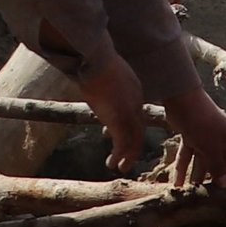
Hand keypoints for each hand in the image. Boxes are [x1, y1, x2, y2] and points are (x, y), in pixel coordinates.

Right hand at [69, 53, 152, 173]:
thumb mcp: (103, 67)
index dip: (129, 126)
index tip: (116, 133)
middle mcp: (136, 103)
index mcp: (135, 89)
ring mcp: (130, 113)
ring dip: (127, 155)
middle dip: (133, 144)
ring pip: (134, 139)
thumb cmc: (95, 59)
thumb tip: (87, 72)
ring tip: (121, 166)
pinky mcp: (120, 121)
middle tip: (127, 157)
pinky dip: (120, 155)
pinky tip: (113, 163)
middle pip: (138, 128)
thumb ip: (102, 75)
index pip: (135, 112)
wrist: (96, 61)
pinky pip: (123, 143)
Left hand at [161, 83, 225, 191]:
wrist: (182, 99)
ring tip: (192, 196)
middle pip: (221, 165)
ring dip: (197, 178)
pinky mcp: (191, 137)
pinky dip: (183, 168)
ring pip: (202, 163)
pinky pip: (188, 156)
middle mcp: (222, 140)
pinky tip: (177, 185)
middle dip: (215, 182)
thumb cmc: (202, 122)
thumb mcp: (211, 148)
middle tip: (211, 201)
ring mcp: (205, 139)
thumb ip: (218, 167)